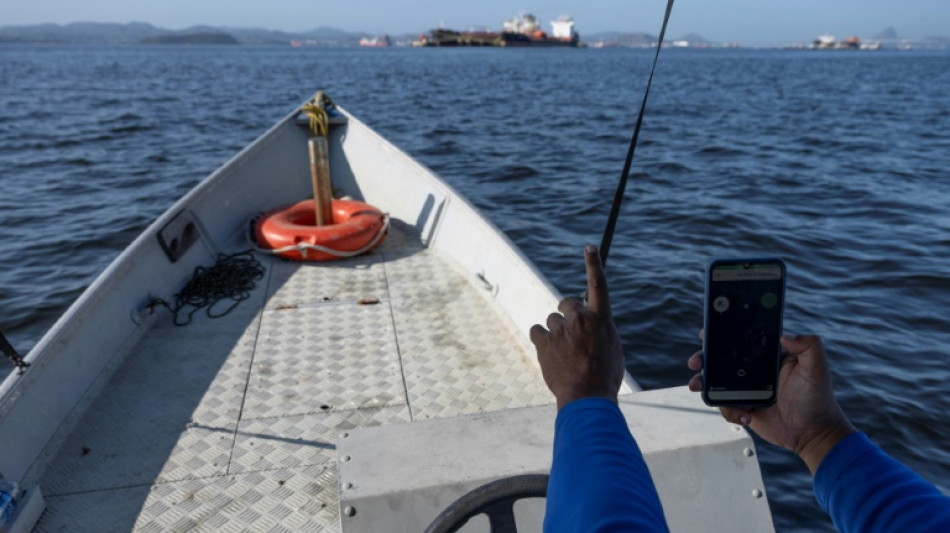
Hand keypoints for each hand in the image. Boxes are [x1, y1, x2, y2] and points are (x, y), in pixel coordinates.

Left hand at [530, 245, 624, 409]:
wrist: (586, 396)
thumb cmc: (604, 375)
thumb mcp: (612, 347)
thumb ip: (600, 328)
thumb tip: (589, 321)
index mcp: (602, 318)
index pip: (598, 284)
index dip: (593, 264)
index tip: (589, 247)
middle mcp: (580, 318)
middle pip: (567, 303)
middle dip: (568, 313)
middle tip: (573, 334)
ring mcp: (560, 329)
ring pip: (552, 320)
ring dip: (556, 332)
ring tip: (564, 354)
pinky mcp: (543, 341)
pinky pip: (537, 331)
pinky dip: (541, 340)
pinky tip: (549, 354)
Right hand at [688, 333, 855, 473]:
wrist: (813, 433)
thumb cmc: (817, 398)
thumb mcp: (817, 368)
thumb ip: (809, 345)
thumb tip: (785, 334)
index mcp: (767, 356)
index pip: (741, 340)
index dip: (722, 336)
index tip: (707, 334)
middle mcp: (754, 370)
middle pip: (721, 360)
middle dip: (703, 358)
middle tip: (695, 362)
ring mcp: (746, 389)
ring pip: (716, 382)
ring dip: (702, 383)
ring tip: (695, 386)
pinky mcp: (742, 407)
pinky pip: (724, 405)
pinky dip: (729, 411)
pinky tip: (746, 416)